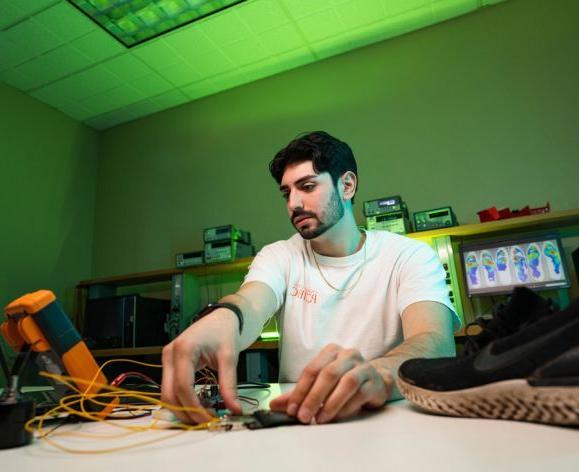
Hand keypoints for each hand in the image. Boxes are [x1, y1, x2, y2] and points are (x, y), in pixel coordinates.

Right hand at [161, 309, 242, 423]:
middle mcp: (169, 354)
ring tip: (205, 415)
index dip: (195, 407)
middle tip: (206, 423)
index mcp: (184, 349)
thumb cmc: (224, 332)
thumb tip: (234, 409)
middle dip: (186, 412)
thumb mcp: (229, 357)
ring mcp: (167, 358)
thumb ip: (229, 385)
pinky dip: (182, 400)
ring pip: (167, 394)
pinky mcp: (169, 363)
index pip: (183, 387)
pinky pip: (170, 387)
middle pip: (169, 394)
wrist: (220, 317)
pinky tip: (199, 404)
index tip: (210, 420)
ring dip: (183, 408)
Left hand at [269, 344, 388, 423]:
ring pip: (347, 383)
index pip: (311, 369)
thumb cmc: (344, 381)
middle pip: (328, 374)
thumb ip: (298, 393)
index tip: (291, 409)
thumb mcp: (320, 384)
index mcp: (331, 351)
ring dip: (331, 403)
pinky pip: (360, 394)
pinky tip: (337, 417)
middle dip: (313, 398)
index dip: (300, 390)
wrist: (376, 381)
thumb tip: (274, 405)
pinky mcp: (375, 381)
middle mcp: (347, 355)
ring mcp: (363, 366)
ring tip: (320, 419)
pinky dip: (347, 407)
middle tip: (304, 417)